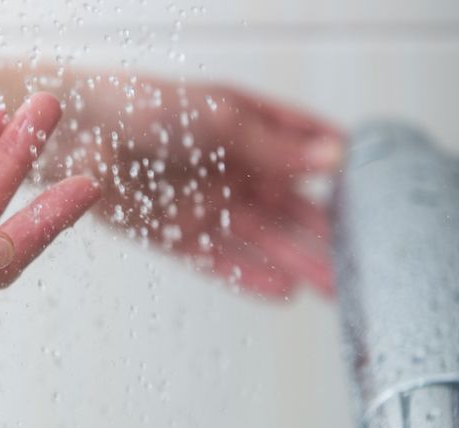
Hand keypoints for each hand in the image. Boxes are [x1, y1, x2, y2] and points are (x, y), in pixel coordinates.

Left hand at [66, 79, 342, 298]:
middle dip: (327, 234)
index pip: (307, 150)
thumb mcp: (219, 118)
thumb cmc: (144, 104)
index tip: (382, 197)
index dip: (342, 172)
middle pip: (290, 207)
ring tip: (336, 288)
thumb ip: (275, 145)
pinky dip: (250, 275)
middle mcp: (232, 169)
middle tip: (366, 263)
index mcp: (248, 130)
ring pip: (262, 240)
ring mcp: (205, 204)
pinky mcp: (175, 234)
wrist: (77, 130)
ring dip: (298, 262)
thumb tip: (336, 159)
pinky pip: (219, 260)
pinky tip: (284, 292)